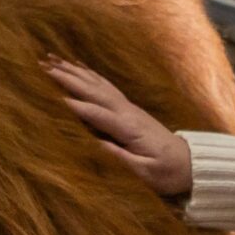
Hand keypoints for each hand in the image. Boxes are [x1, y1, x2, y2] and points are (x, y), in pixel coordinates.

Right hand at [45, 57, 190, 198]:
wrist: (191, 163)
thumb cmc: (167, 172)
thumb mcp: (145, 173)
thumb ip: (121, 158)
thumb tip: (95, 144)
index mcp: (129, 128)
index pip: (98, 114)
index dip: (75, 106)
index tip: (52, 97)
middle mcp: (128, 112)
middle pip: (94, 91)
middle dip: (68, 79)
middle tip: (43, 67)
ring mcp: (129, 108)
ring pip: (97, 84)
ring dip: (75, 71)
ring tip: (54, 60)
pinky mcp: (129, 109)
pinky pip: (105, 86)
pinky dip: (90, 74)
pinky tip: (79, 67)